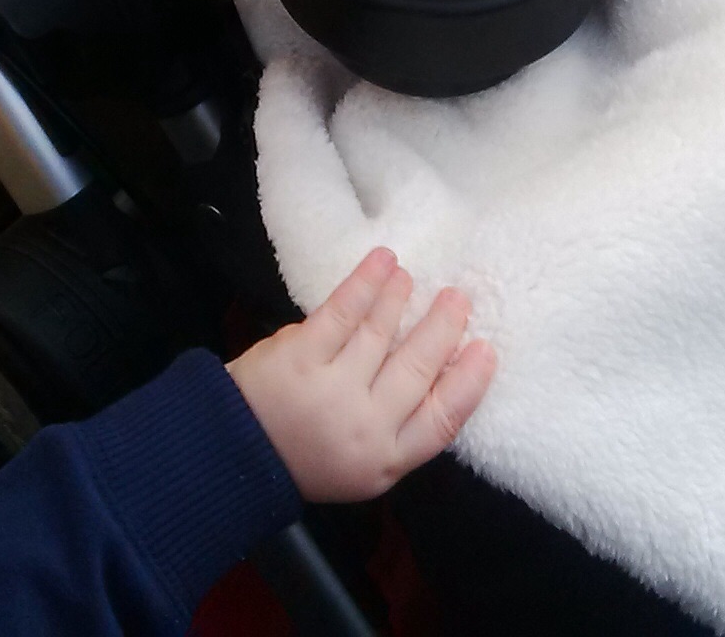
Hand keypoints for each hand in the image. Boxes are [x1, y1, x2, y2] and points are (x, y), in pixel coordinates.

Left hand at [226, 248, 496, 504]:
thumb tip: (441, 368)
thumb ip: (401, 425)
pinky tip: (384, 263)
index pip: (440, 422)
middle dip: (441, 330)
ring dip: (400, 301)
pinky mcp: (301, 356)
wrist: (238, 450)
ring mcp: (331, 389)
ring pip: (380, 336)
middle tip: (459, 299)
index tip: (486, 350)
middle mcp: (363, 426)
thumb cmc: (310, 452)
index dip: (468, 385)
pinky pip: (342, 312)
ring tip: (412, 280)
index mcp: (385, 459)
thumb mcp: (364, 463)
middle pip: (416, 371)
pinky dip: (366, 283)